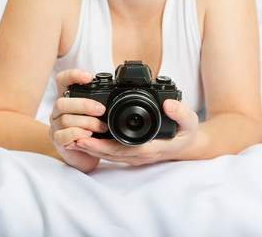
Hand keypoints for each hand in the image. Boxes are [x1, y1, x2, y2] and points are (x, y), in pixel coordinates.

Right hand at [49, 69, 107, 172]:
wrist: (84, 154)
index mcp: (67, 98)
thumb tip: (119, 92)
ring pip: (65, 120)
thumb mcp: (97, 114)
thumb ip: (100, 103)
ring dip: (87, 123)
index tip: (88, 77)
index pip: (62, 80)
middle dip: (84, 105)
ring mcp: (55, 126)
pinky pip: (62, 136)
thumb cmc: (91, 131)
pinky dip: (76, 135)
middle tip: (102, 110)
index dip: (72, 75)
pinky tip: (87, 136)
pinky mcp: (58, 141)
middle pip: (61, 102)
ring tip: (102, 127)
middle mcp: (58, 111)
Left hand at [69, 99, 198, 165]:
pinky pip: (114, 154)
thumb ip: (182, 113)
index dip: (104, 146)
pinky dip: (100, 149)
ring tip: (73, 140)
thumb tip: (169, 104)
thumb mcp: (190, 122)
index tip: (87, 139)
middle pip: (112, 155)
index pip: (125, 149)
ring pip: (111, 156)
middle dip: (91, 148)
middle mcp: (142, 155)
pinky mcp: (133, 154)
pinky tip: (88, 141)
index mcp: (153, 148)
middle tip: (72, 139)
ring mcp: (137, 156)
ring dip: (92, 150)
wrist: (188, 146)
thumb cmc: (187, 134)